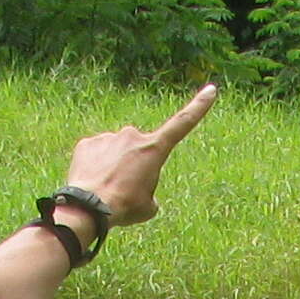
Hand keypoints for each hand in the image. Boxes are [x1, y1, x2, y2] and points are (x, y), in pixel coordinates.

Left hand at [62, 83, 218, 230]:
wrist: (88, 208)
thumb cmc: (123, 208)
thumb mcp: (148, 207)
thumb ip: (149, 192)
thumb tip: (140, 188)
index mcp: (155, 149)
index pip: (182, 124)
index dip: (198, 107)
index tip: (211, 90)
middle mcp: (133, 136)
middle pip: (139, 149)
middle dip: (134, 165)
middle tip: (125, 189)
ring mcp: (109, 137)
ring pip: (115, 152)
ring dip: (114, 167)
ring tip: (106, 189)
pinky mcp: (88, 143)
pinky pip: (95, 154)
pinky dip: (95, 167)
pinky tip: (92, 182)